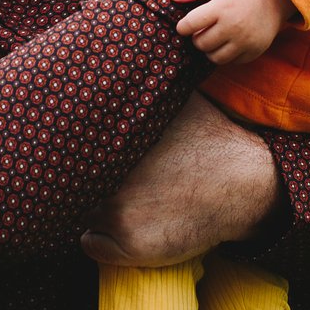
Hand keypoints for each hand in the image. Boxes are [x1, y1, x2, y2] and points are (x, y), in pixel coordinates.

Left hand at [81, 95, 283, 267]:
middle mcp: (107, 172)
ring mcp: (116, 210)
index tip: (78, 155)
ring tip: (121, 202)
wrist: (244, 183)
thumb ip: (141, 89)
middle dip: (77, 182)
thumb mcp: (175, 102)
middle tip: (99, 181)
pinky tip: (126, 227)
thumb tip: (111, 65)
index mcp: (113, 138)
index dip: (71, 153)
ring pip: (79, 212)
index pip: (64, 147)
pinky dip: (101, 241)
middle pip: (68, 182)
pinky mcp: (129, 245)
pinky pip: (90, 244)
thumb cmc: (209, 139)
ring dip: (91, 210)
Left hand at [171, 0, 292, 63]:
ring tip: (213, 36)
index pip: (190, 24)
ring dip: (209, 49)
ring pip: (214, 57)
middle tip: (202, 29)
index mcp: (223, 7)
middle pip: (201, 43)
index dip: (182, 26)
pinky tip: (228, 41)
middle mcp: (234, 27)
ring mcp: (246, 41)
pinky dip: (226, 54)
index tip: (184, 25)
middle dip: (196, 37)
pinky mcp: (254, 51)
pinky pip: (231, 61)